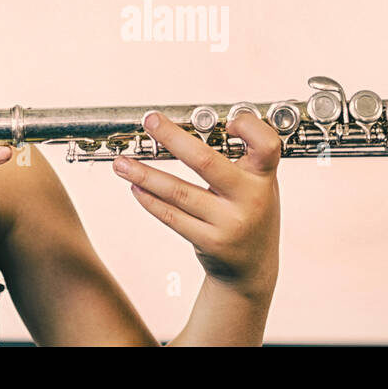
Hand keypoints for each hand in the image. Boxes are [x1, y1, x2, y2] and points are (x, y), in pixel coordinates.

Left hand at [111, 111, 281, 295]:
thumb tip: (196, 125)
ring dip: (145, 175)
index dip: (248, 127)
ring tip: (122, 163)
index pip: (265, 145)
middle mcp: (249, 199)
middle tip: (150, 121)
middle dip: (172, 138)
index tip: (227, 120)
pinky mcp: (209, 242)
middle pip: (206, 162)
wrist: (252, 268)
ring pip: (179, 192)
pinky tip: (136, 187)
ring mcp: (228, 223)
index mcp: (264, 178)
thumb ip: (241, 158)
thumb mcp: (260, 184)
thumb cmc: (251, 213)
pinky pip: (172, 216)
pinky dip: (150, 199)